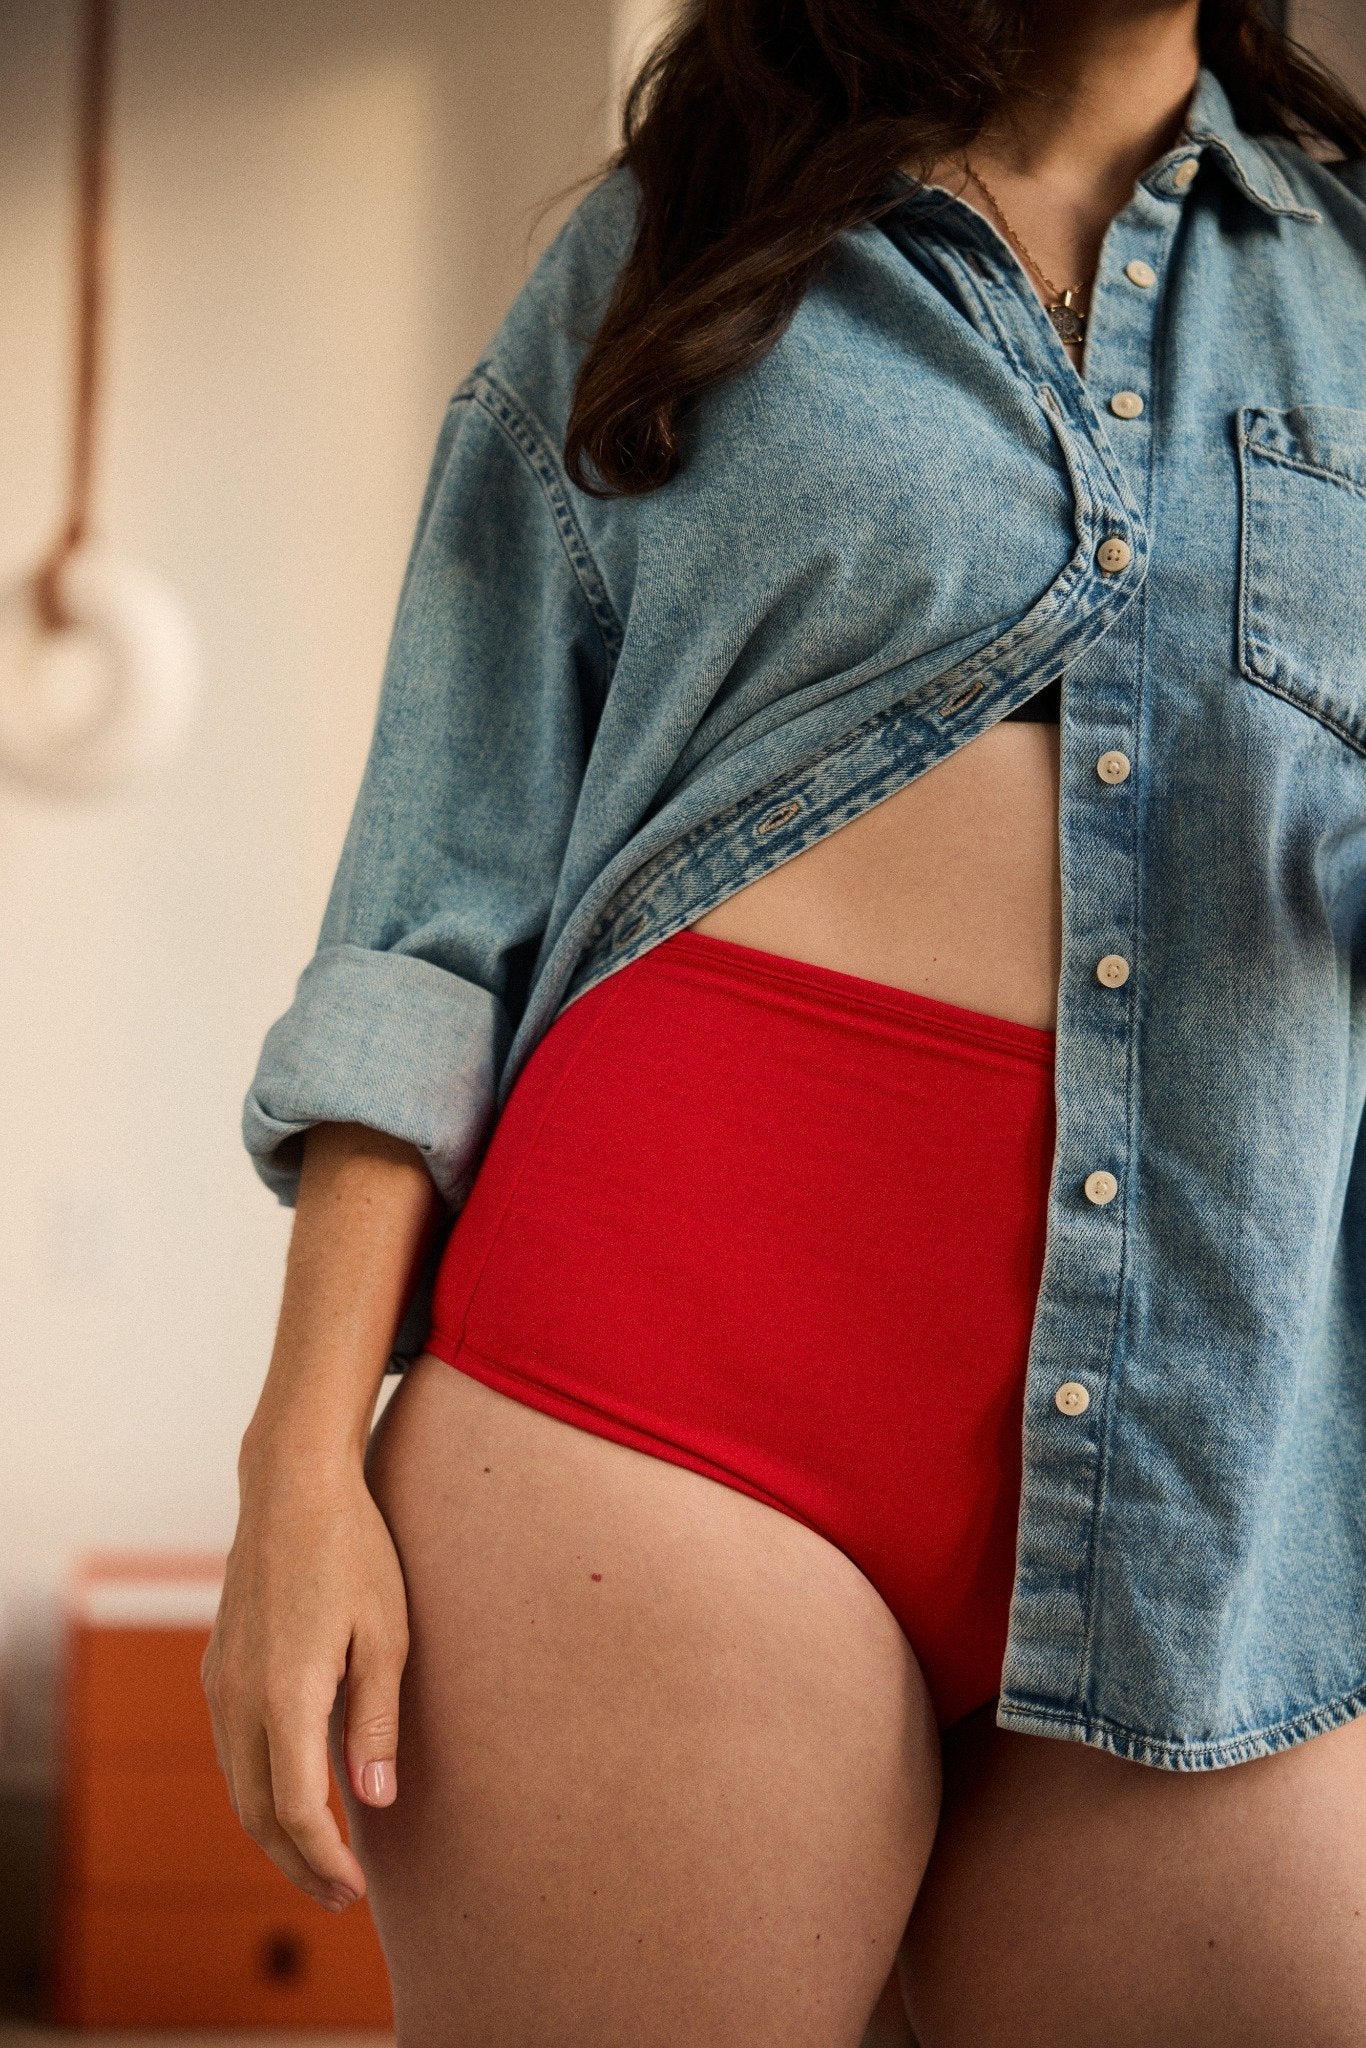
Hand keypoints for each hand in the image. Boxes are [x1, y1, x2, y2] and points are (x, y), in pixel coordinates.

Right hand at [200, 1445, 408, 1909]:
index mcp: (286, 1694)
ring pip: (236, 1784)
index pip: (296, 1808)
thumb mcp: (387, 1635)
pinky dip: (256, 1789)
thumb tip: (376, 1803)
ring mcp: (220, 1681)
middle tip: (340, 1898)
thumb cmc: (354, 1551)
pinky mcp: (217, 1666)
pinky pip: (230, 1749)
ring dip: (273, 1831)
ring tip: (319, 1860)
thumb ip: (377, 1723)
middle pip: (257, 1812)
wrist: (292, 1487)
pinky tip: (292, 1796)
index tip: (355, 1889)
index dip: (324, 1857)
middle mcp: (239, 1696)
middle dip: (297, 1862)